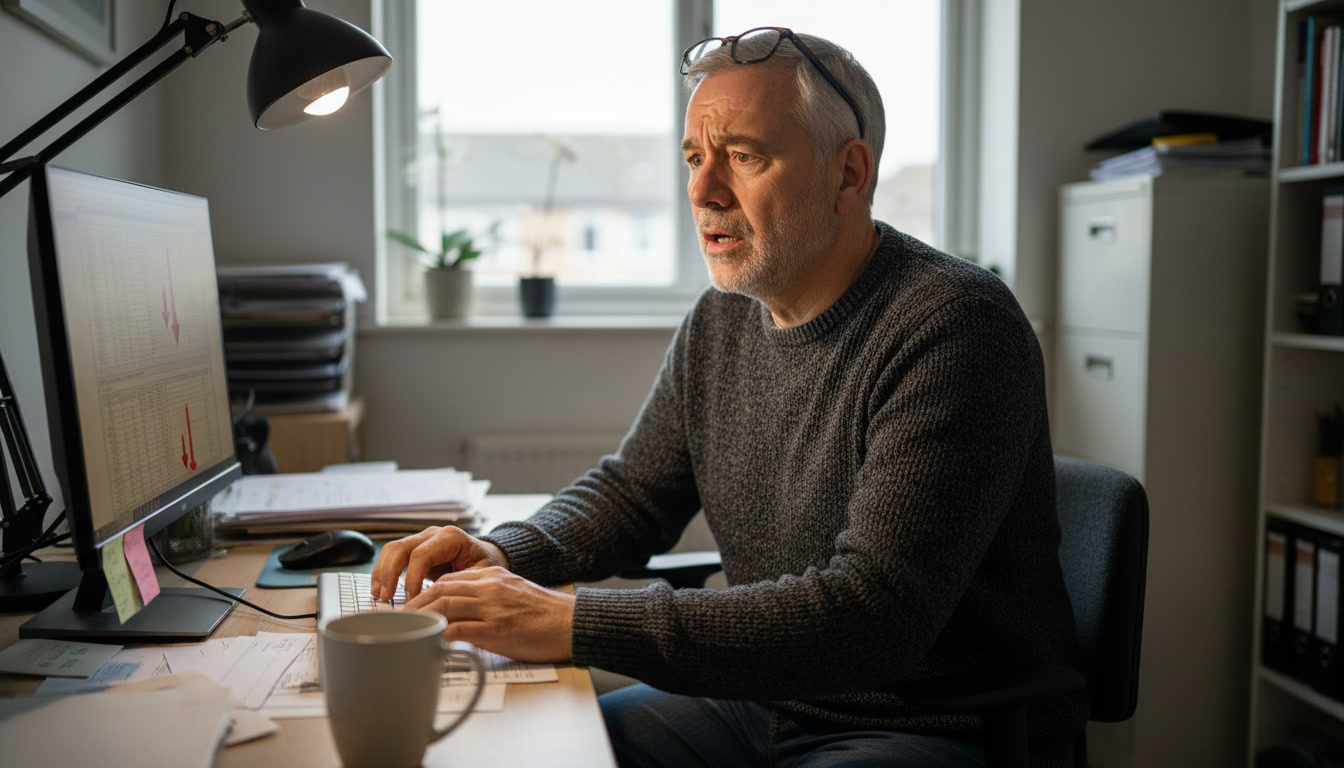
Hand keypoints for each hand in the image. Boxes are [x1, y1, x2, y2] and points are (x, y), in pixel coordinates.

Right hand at [369, 526, 508, 600]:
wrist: (488, 558)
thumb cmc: (486, 568)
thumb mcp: (480, 578)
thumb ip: (460, 588)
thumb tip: (438, 609)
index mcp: (451, 538)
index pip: (422, 555)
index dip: (412, 579)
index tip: (412, 601)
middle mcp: (433, 535)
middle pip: (401, 548)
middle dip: (390, 573)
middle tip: (386, 597)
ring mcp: (422, 540)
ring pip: (393, 550)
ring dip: (382, 572)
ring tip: (379, 595)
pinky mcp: (415, 549)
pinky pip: (393, 556)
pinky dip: (384, 572)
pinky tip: (381, 589)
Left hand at [405, 566, 574, 662]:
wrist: (571, 622)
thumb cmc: (544, 614)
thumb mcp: (512, 592)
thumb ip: (486, 594)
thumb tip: (461, 610)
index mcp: (491, 575)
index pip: (447, 579)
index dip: (423, 592)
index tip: (410, 606)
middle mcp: (489, 586)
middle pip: (440, 590)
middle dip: (414, 605)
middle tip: (399, 620)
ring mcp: (492, 607)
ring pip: (444, 605)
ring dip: (421, 619)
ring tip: (407, 632)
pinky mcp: (496, 629)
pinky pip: (460, 630)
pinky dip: (440, 636)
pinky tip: (429, 645)